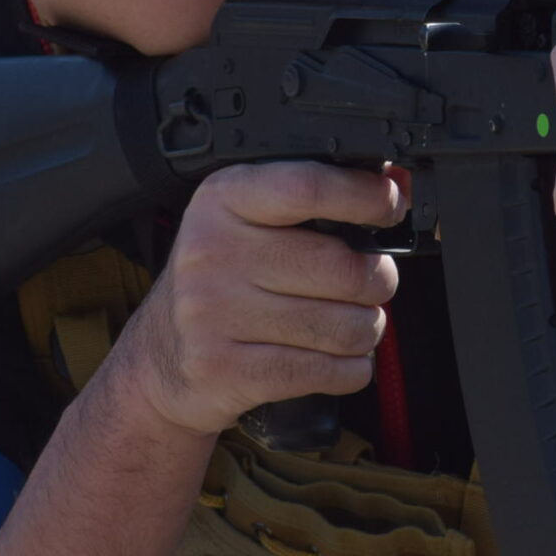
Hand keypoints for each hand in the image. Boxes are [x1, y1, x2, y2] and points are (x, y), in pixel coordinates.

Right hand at [116, 162, 402, 435]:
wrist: (160, 360)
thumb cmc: (222, 282)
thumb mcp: (247, 224)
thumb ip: (313, 203)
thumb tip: (395, 185)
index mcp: (221, 200)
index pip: (307, 187)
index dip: (365, 197)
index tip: (390, 206)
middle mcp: (211, 252)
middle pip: (341, 267)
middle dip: (378, 279)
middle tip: (374, 282)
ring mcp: (213, 314)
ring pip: (343, 326)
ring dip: (367, 330)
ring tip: (352, 325)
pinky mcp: (225, 370)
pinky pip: (327, 371)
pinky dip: (351, 370)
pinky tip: (338, 360)